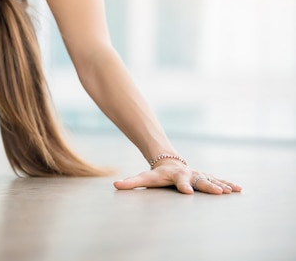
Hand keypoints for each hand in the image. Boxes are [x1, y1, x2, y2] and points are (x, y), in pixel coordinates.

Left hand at [113, 160, 241, 194]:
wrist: (168, 162)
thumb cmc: (156, 174)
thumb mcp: (144, 177)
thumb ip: (131, 182)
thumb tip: (115, 185)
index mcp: (175, 176)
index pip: (179, 182)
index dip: (183, 186)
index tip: (188, 192)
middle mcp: (189, 174)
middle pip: (199, 180)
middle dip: (208, 185)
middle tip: (218, 192)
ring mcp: (198, 175)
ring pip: (211, 179)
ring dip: (222, 185)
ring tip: (232, 191)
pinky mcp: (205, 176)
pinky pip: (218, 180)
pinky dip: (228, 184)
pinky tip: (239, 190)